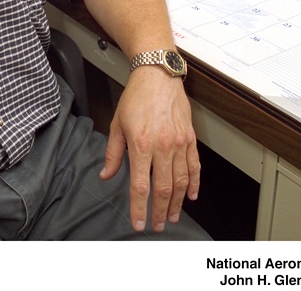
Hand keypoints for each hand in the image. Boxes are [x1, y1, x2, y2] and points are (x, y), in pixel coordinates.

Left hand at [99, 68, 200, 231]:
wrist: (158, 75)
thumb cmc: (136, 97)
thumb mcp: (117, 124)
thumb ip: (113, 154)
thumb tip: (106, 175)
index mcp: (141, 144)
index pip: (140, 186)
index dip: (139, 208)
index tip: (139, 222)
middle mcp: (162, 146)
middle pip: (163, 188)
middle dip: (159, 211)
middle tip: (156, 225)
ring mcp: (179, 142)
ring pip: (181, 181)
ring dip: (176, 202)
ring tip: (171, 216)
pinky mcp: (190, 138)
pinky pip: (194, 166)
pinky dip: (194, 183)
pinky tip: (191, 195)